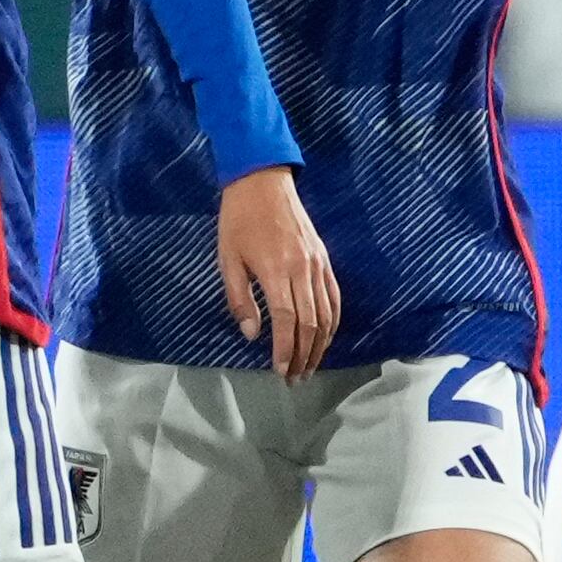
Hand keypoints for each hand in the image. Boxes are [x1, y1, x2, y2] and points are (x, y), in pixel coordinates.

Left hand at [216, 166, 338, 381]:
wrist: (262, 182)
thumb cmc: (238, 221)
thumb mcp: (227, 259)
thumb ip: (239, 299)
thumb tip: (252, 334)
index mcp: (275, 270)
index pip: (286, 320)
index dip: (285, 350)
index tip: (281, 371)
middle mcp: (301, 269)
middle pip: (310, 323)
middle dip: (304, 356)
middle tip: (295, 378)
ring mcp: (316, 263)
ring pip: (327, 314)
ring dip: (321, 345)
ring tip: (310, 366)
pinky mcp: (324, 258)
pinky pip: (334, 296)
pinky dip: (333, 321)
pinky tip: (326, 338)